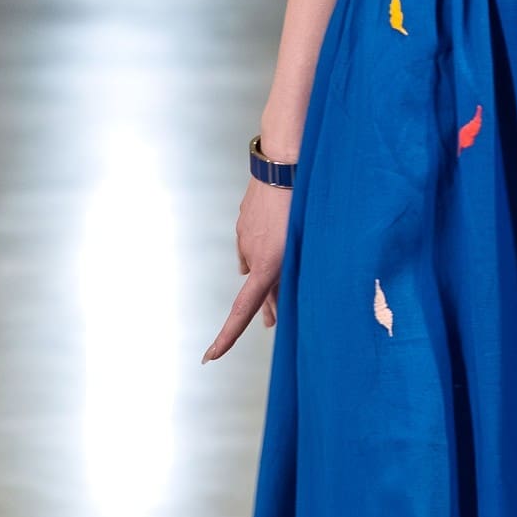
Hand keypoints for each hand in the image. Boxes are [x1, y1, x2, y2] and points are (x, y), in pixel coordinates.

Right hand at [203, 178, 291, 360]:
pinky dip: (264, 251)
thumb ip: (293, 271)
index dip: (227, 336)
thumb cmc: (305, 202)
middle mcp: (251, 253)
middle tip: (276, 324)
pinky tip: (274, 247)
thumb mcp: (307, 243)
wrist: (284, 160)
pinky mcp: (245, 220)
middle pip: (258, 290)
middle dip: (268, 307)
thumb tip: (277, 291)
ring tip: (284, 285)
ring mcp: (245, 235)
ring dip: (269, 276)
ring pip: (256, 265)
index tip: (210, 356)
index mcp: (267, 263)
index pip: (242, 309)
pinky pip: (253, 244)